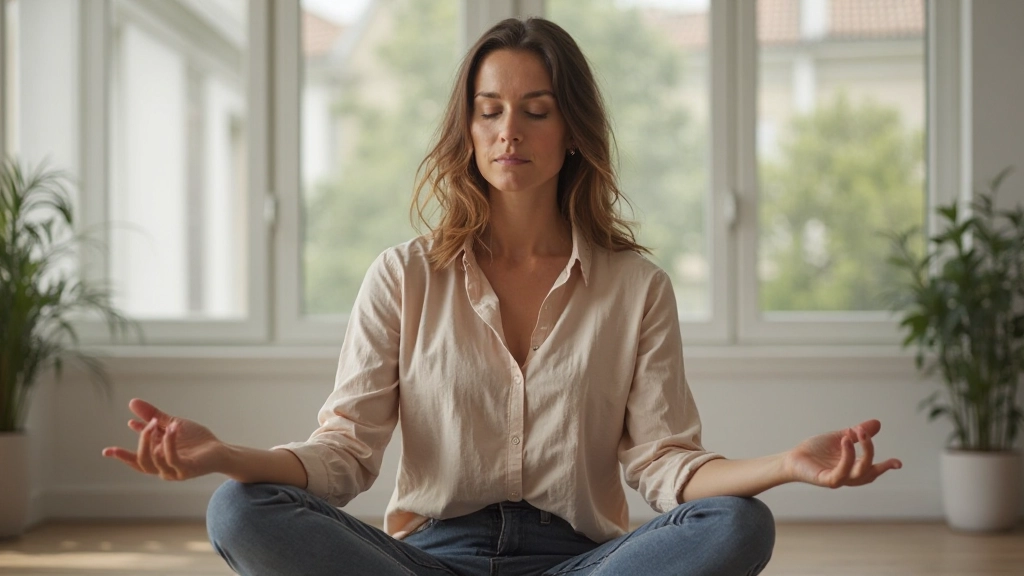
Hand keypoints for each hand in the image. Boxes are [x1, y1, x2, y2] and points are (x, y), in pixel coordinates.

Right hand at [102, 398, 225, 480]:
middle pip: (142, 460)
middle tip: (147, 423)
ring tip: (158, 423)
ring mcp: (174, 471)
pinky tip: (171, 429)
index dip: (121, 457)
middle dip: (140, 440)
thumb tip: (132, 402)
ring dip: (154, 440)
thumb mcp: (171, 425)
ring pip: (154, 460)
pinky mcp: (187, 469)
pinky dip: (169, 443)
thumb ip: (152, 417)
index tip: (106, 451)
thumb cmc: (196, 441)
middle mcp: (163, 469)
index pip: (135, 461)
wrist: (220, 450)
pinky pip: (172, 458)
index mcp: (157, 460)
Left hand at [784, 419, 901, 488]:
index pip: (873, 470)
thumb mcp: (840, 437)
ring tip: (856, 433)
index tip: (898, 463)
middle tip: (866, 433)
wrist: (792, 458)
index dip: (886, 467)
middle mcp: (848, 476)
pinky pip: (842, 472)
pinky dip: (847, 456)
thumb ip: (857, 433)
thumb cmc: (815, 450)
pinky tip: (844, 441)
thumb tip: (877, 423)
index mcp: (853, 468)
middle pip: (869, 470)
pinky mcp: (828, 480)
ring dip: (862, 452)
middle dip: (872, 452)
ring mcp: (839, 479)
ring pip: (859, 472)